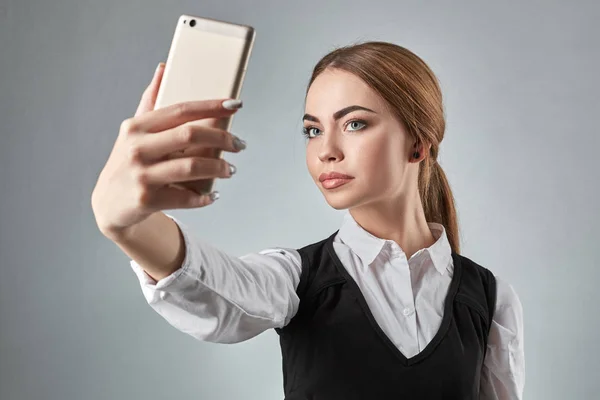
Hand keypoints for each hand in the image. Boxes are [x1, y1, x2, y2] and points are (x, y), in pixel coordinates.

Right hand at [91, 62, 245, 237]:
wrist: (109, 205)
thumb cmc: (127, 164)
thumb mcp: (133, 132)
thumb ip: (150, 101)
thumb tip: (164, 68)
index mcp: (137, 127)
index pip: (181, 110)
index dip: (211, 106)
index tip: (236, 105)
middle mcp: (137, 148)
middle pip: (190, 135)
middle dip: (222, 138)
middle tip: (239, 144)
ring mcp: (141, 175)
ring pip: (192, 167)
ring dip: (219, 168)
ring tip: (230, 169)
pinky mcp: (147, 200)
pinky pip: (186, 197)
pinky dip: (204, 197)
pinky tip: (213, 195)